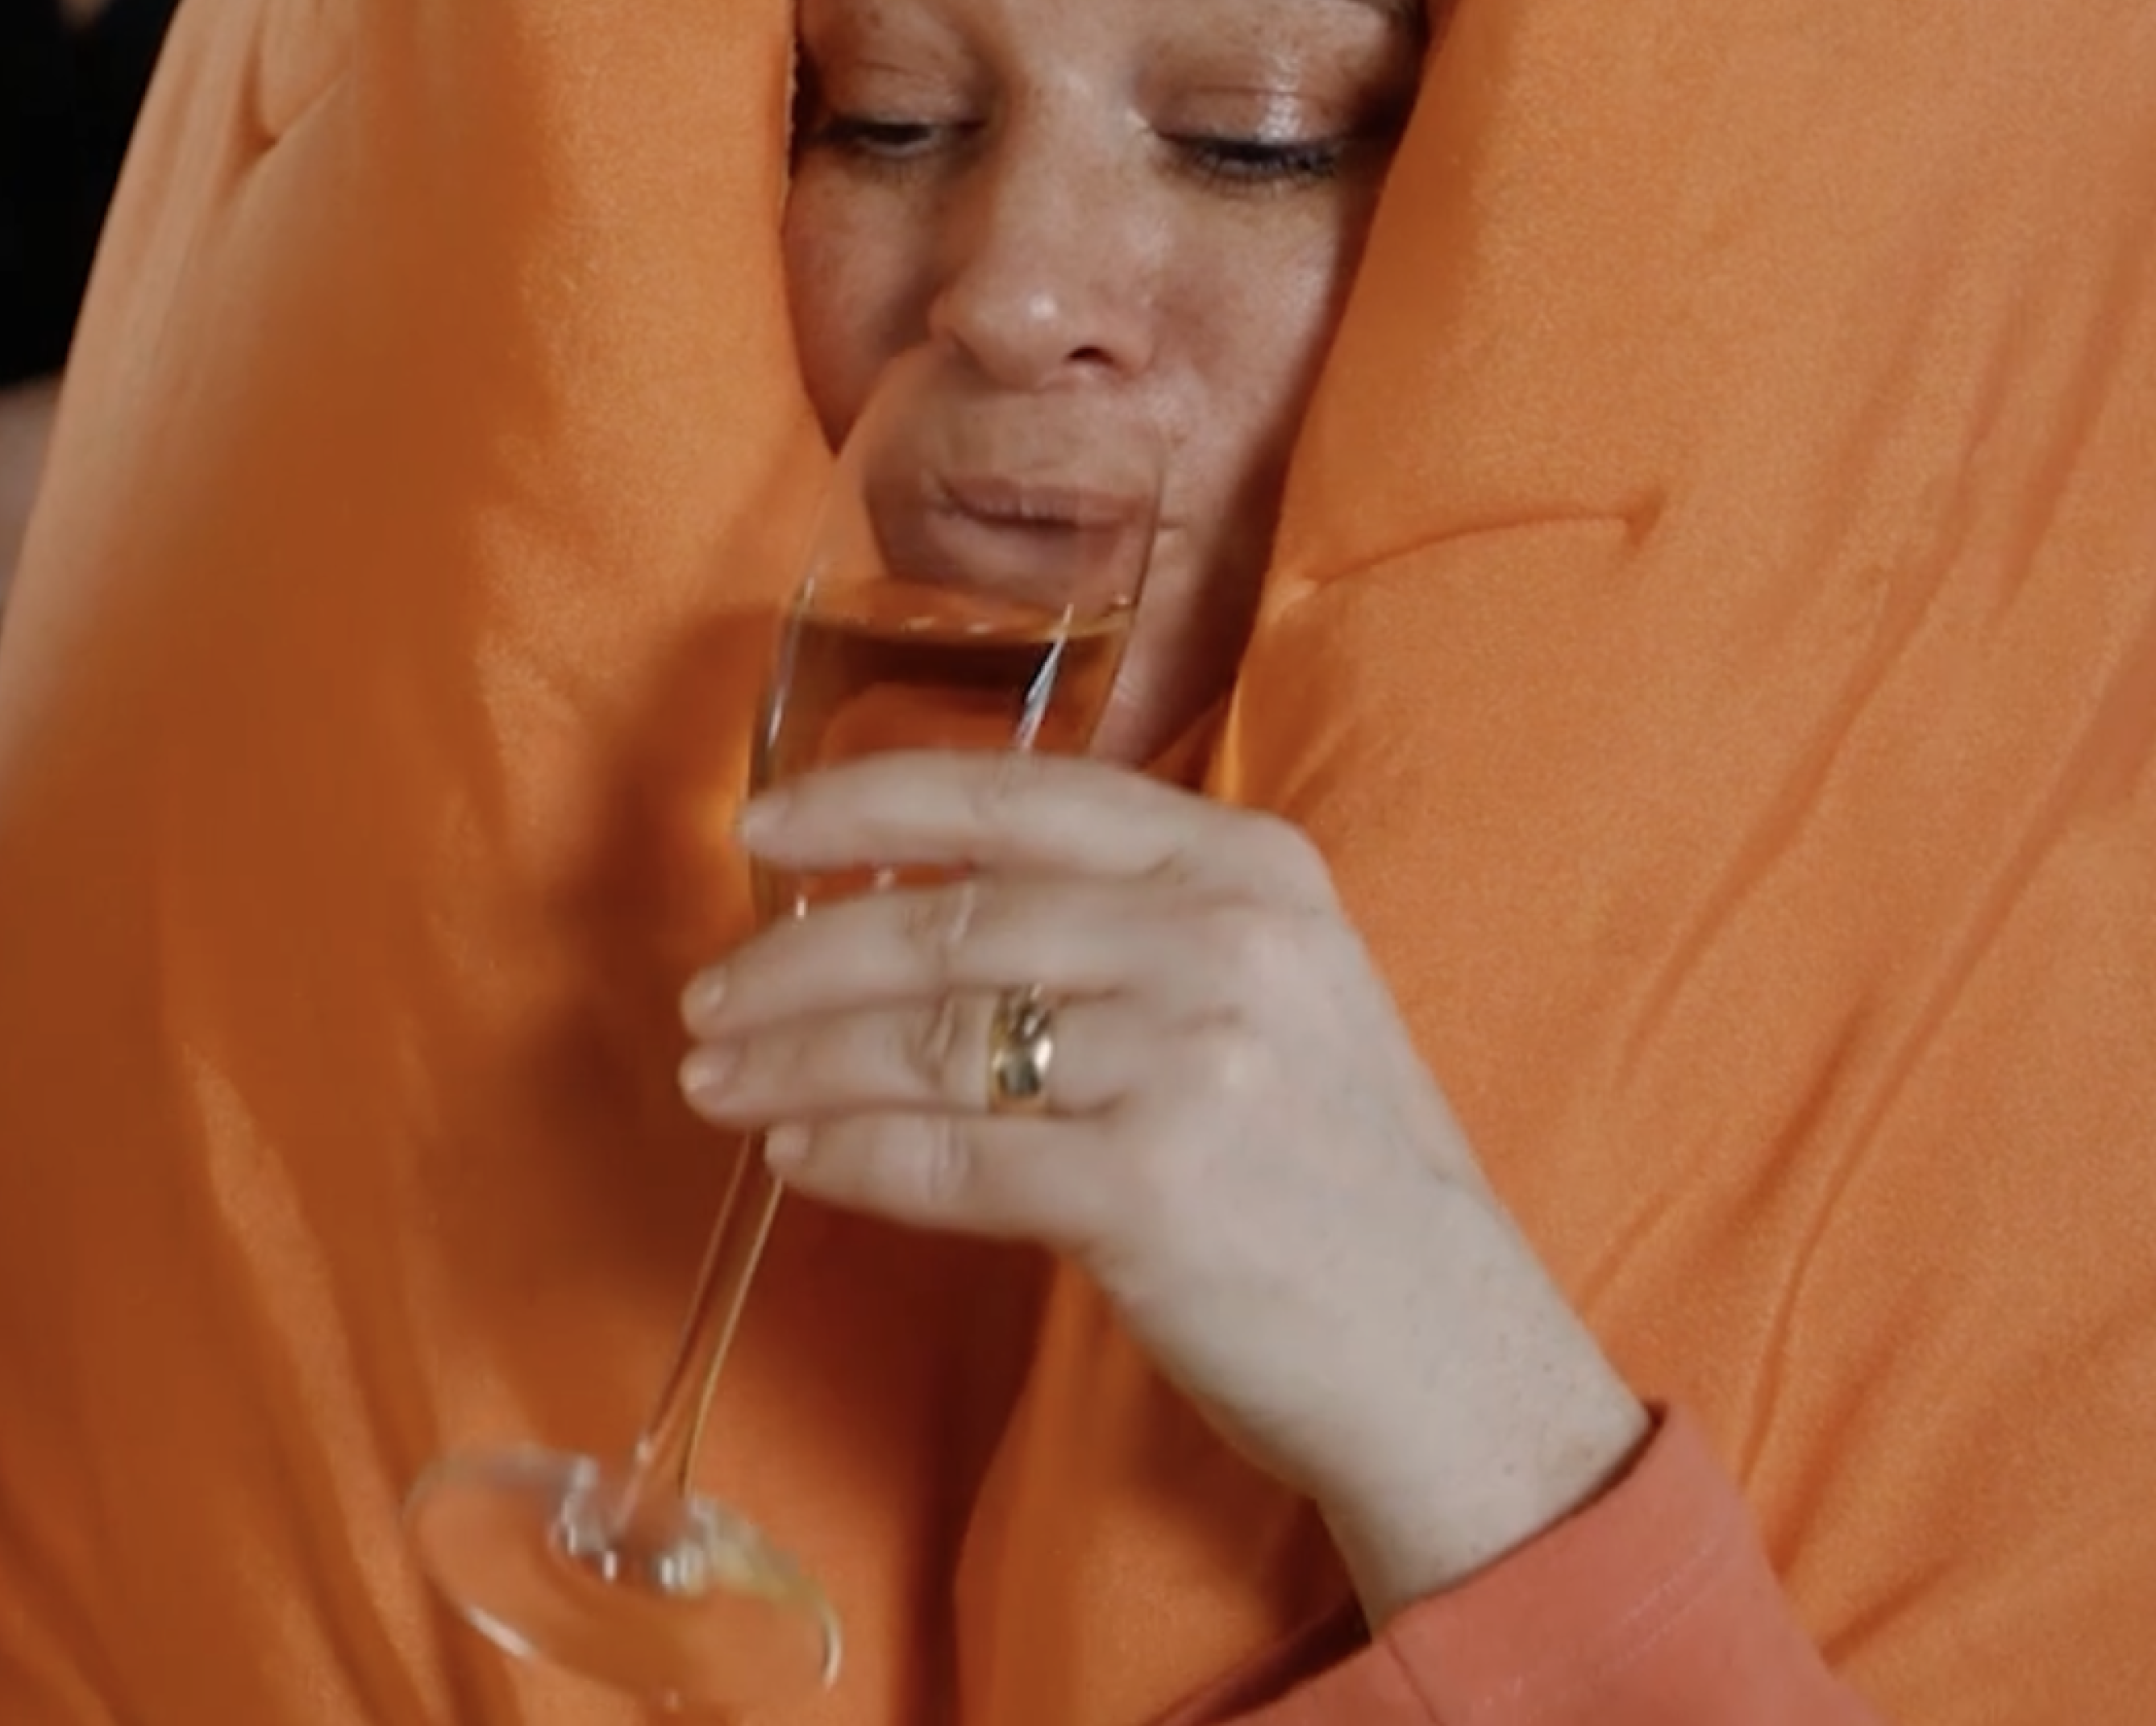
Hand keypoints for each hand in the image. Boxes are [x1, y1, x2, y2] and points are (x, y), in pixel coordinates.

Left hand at [678, 757, 1650, 1618]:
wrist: (1448, 1359)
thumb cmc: (1336, 1176)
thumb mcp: (1275, 988)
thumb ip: (1130, 920)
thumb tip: (909, 897)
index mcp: (1249, 865)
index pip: (1012, 796)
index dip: (864, 802)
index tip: (757, 829)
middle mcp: (1223, 941)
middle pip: (947, 922)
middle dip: (796, 961)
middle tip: (707, 1001)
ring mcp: (1191, 1062)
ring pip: (929, 1041)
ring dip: (797, 1064)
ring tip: (721, 1084)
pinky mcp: (1151, 1190)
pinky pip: (947, 1157)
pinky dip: (852, 1157)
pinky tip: (798, 1158)